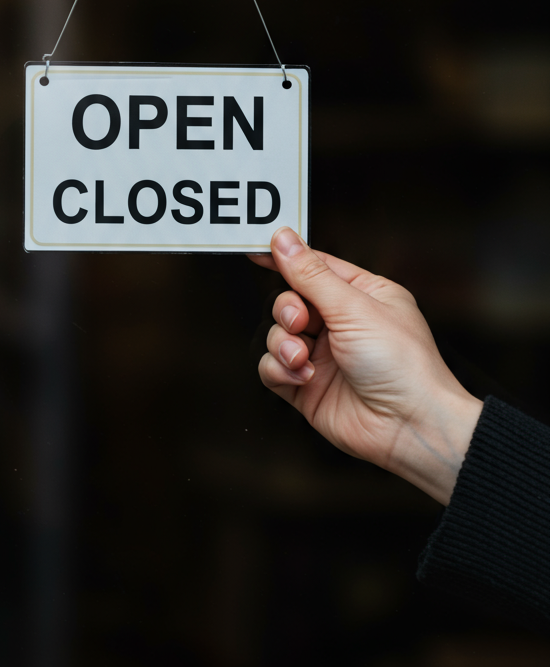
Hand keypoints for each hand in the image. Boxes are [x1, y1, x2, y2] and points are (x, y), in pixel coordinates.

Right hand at [250, 227, 482, 504]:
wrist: (409, 426)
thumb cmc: (403, 366)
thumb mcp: (355, 308)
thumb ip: (312, 275)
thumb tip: (285, 240)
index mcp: (363, 295)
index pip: (316, 267)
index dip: (287, 258)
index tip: (258, 251)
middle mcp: (342, 324)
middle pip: (290, 300)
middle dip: (288, 309)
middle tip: (299, 320)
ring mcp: (323, 356)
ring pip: (277, 335)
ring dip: (284, 344)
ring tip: (303, 357)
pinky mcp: (306, 387)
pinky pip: (272, 367)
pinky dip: (280, 370)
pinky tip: (303, 376)